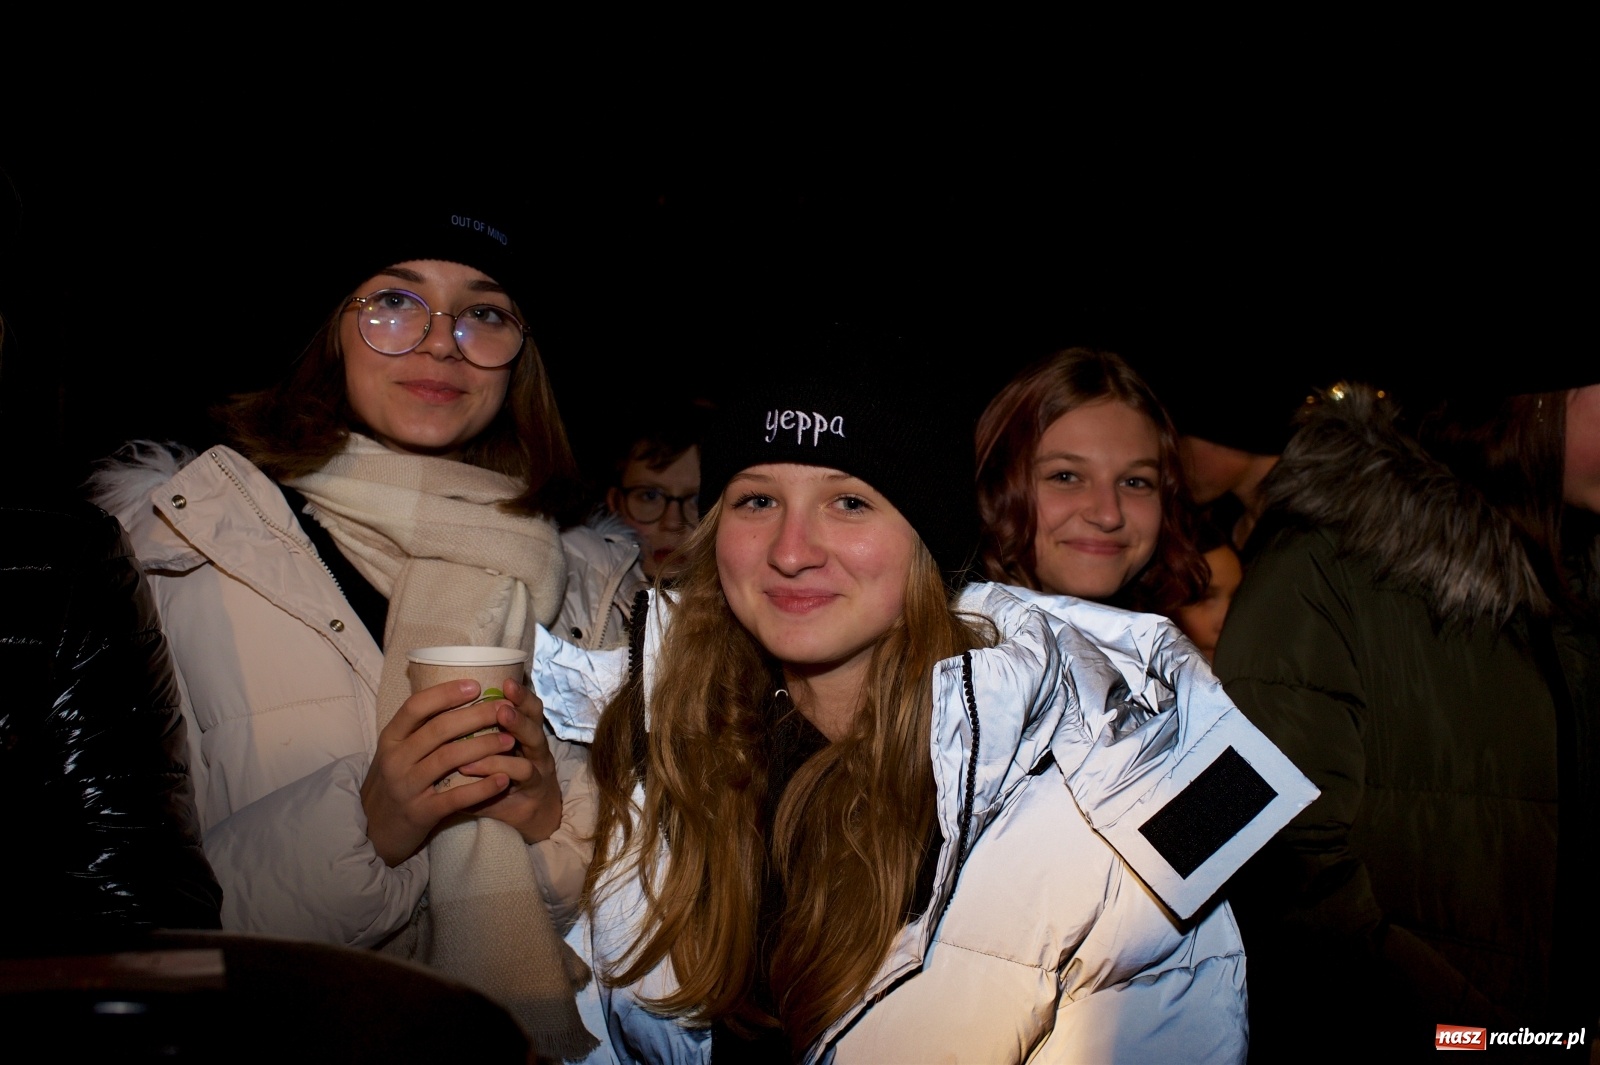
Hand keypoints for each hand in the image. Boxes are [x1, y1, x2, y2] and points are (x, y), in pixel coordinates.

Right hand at [360, 679, 519, 866]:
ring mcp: (406, 787)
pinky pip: (455, 798)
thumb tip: (458, 696)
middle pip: (438, 729)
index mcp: (391, 738)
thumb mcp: (396, 751)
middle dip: (476, 716)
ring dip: (483, 746)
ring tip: (510, 740)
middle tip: (504, 709)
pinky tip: (503, 779)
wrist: (372, 829)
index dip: (446, 693)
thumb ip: (419, 729)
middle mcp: (396, 760)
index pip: (415, 707)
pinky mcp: (420, 813)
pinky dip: (481, 788)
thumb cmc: (393, 781)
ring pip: (448, 759)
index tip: (476, 685)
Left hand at [457, 678, 563, 844]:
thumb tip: (433, 712)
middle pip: (535, 718)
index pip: (527, 705)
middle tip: (502, 700)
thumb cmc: (496, 781)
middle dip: (520, 706)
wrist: (524, 817)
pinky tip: (479, 768)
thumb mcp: (485, 755)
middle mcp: (535, 745)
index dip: (520, 693)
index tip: (505, 680)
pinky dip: (498, 768)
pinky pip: (521, 774)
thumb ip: (470, 735)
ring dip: (515, 730)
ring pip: (534, 743)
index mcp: (523, 731)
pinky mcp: (535, 789)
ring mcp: (539, 766)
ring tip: (498, 723)